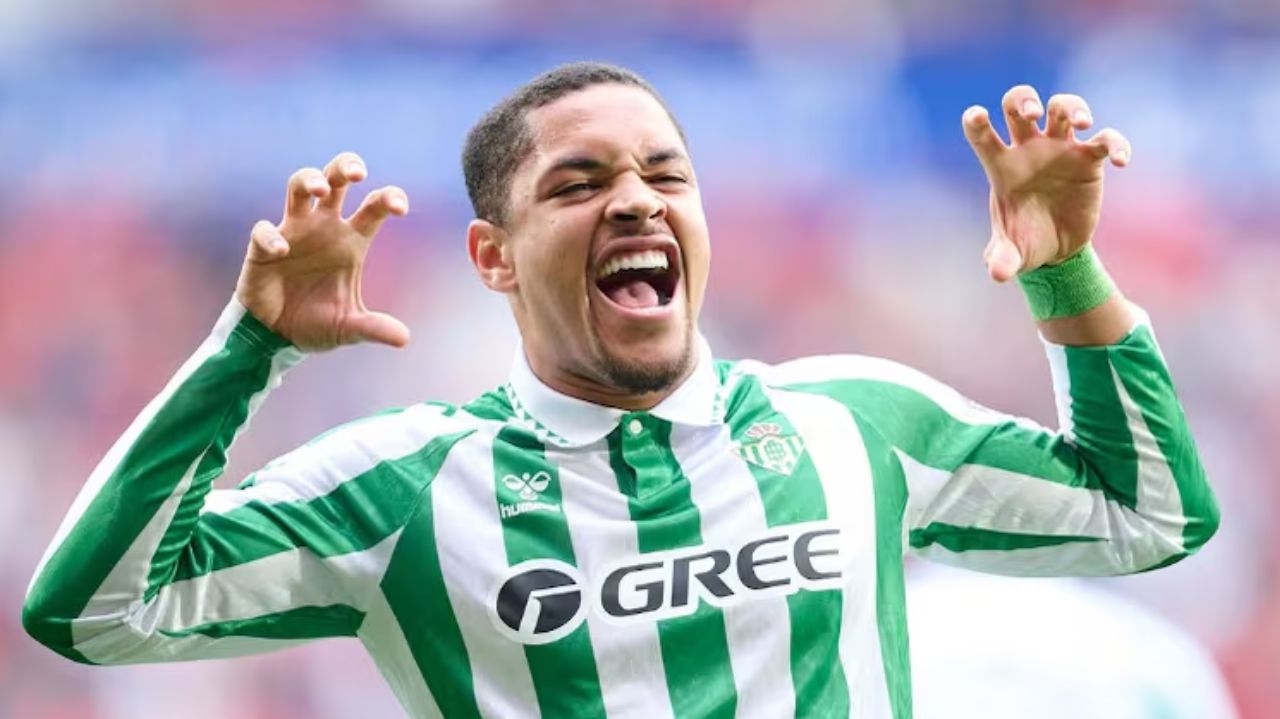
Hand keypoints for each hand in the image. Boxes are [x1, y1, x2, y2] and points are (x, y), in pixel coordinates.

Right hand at [234, 152, 409, 351]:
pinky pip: (264, 231)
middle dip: (345, 167)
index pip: (373, 207)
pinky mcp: (262, 248)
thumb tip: (403, 339)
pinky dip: (271, 236)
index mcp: (351, 240)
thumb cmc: (316, 323)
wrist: (276, 338)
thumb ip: (374, 328)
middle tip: (358, 173)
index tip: (400, 207)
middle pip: (335, 179)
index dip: (388, 198)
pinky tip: (282, 249)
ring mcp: (293, 233)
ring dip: (308, 180)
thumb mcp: (349, 328)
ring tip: (320, 189)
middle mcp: (323, 228)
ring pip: (298, 187)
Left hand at [963, 85, 1131, 282]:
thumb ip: (1003, 258)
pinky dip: (1116, 144)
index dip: (976, 122)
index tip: (975, 115)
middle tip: (1031, 115)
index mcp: (1001, 166)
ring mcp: (1060, 149)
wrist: (1058, 249)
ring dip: (1072, 106)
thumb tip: (998, 273)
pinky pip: (1106, 139)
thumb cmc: (1026, 242)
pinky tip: (1121, 160)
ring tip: (1082, 122)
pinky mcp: (1089, 159)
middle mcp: (1028, 148)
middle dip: (1024, 100)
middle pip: (1019, 103)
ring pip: (1063, 107)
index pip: (982, 136)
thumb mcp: (1014, 254)